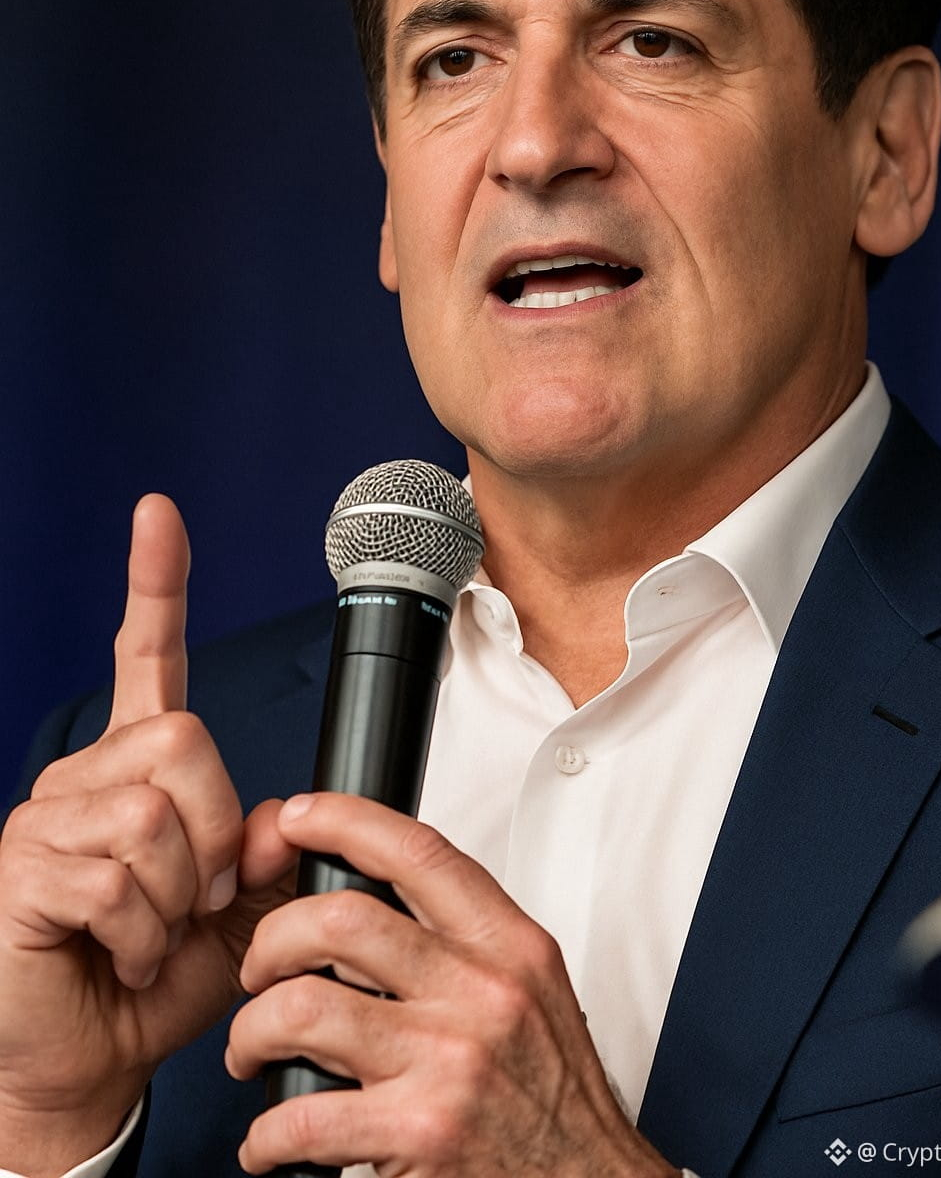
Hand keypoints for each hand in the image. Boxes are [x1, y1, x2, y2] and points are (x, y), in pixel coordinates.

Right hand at [0, 495, 296, 1177]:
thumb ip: (267, 854)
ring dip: (178, 895)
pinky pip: (116, 879)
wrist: (90, 1061)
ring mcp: (47, 818)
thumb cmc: (155, 981)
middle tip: (197, 896)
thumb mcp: (241, 914)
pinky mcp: (21, 870)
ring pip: (155, 815)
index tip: (159, 516)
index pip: (148, 657)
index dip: (155, 585)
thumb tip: (279, 813)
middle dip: (216, 832)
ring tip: (152, 930)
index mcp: (138, 769)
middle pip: (184, 740)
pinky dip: (141, 933)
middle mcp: (88, 777)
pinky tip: (120, 952)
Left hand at [227, 793, 678, 1177]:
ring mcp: (447, 1061)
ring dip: (252, 1032)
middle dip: (272, 940)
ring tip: (252, 1049)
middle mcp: (479, 991)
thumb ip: (465, 941)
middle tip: (259, 971)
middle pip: (340, 919)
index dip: (346, 820)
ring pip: (303, 1009)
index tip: (303, 817)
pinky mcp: (417, 1134)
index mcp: (506, 945)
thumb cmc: (552, 1095)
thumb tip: (374, 902)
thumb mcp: (530, 989)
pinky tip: (271, 1140)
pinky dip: (265, 1135)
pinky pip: (301, 1118)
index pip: (418, 851)